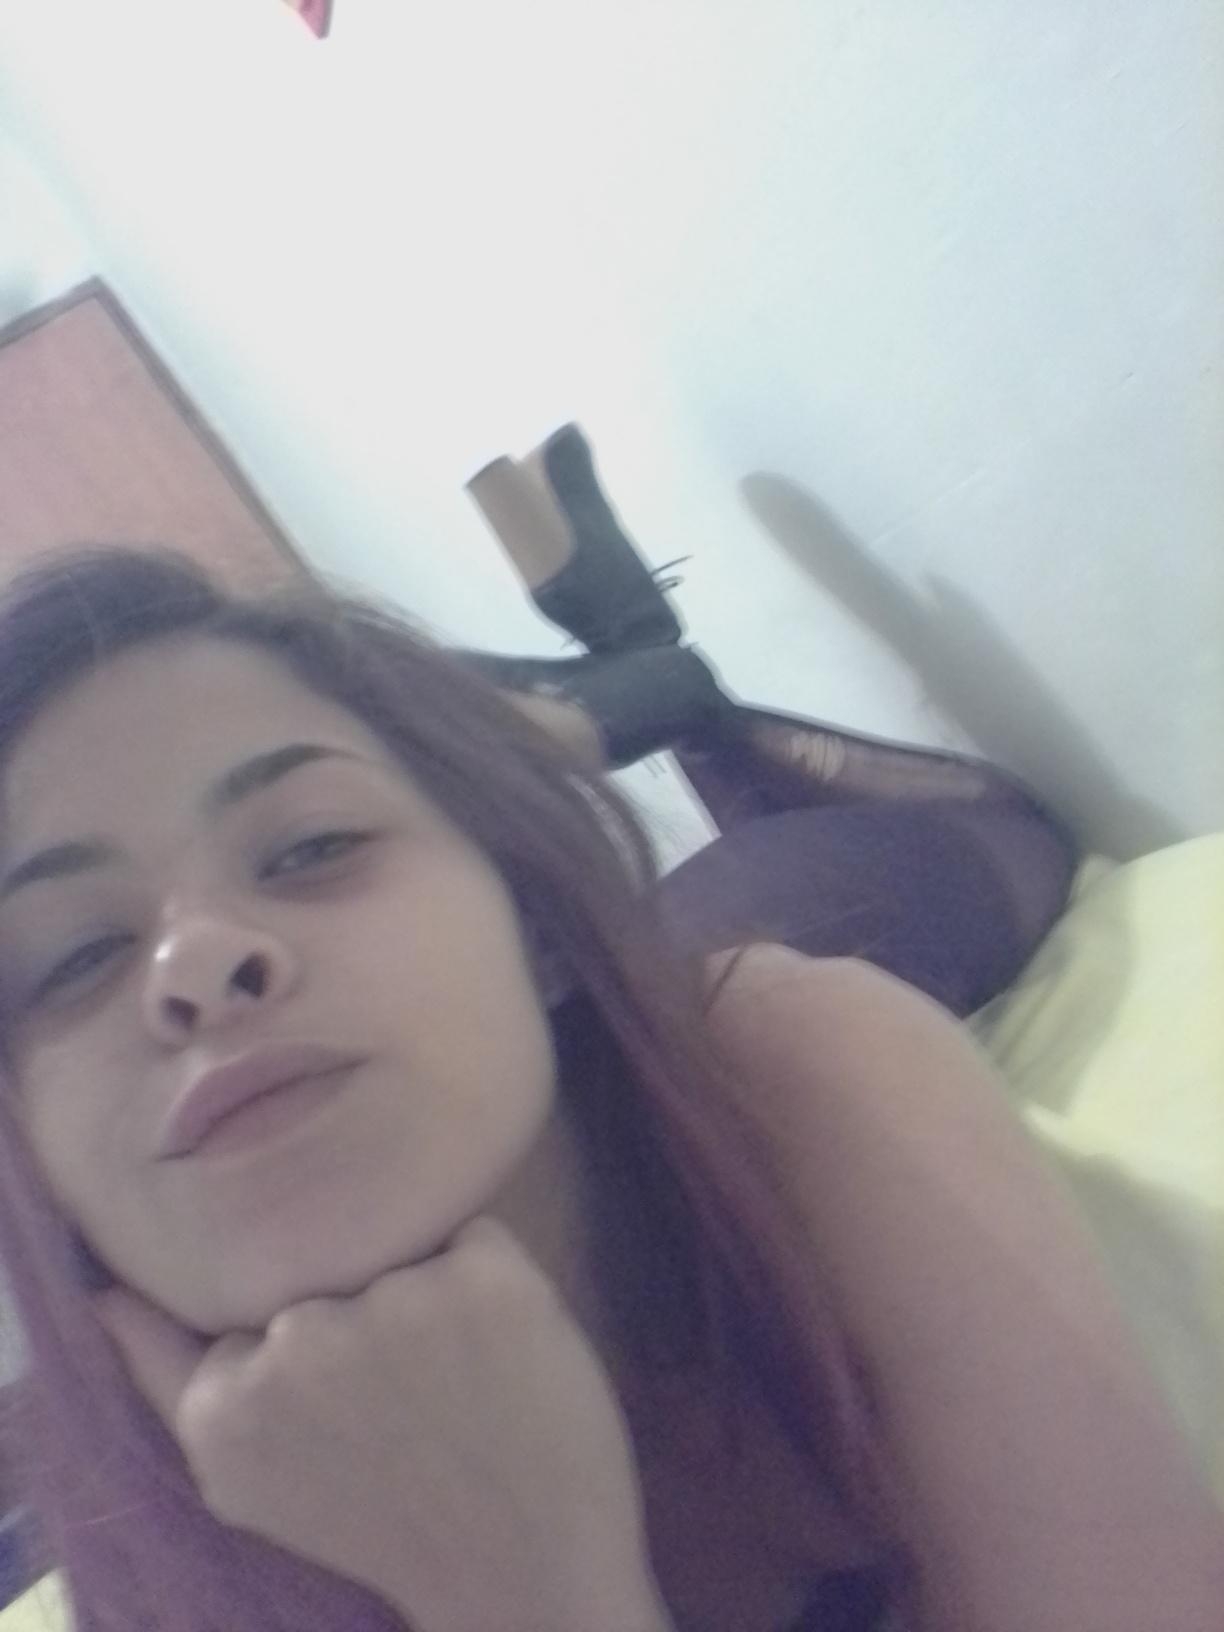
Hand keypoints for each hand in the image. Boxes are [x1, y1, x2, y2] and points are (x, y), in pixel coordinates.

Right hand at [96, 1217, 670, 1631]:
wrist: (520, 1571)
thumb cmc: (383, 1518)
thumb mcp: (246, 1477)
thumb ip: (171, 1381)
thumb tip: (101, 1295)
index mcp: (225, 1403)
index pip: (246, 1309)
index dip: (305, 1357)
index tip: (339, 1411)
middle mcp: (298, 1344)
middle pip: (323, 1274)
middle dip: (361, 1322)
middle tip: (403, 1407)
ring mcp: (393, 1305)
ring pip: (398, 1252)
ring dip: (426, 1299)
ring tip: (455, 1386)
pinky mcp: (485, 1278)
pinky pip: (475, 1238)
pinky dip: (493, 1282)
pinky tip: (500, 1354)